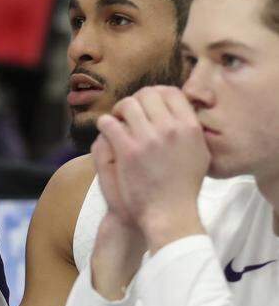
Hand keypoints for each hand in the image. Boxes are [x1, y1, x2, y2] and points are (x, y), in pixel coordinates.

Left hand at [96, 86, 208, 249]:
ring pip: (127, 105)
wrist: (168, 213)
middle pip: (147, 95)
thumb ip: (191, 129)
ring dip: (118, 110)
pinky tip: (107, 132)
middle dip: (135, 100)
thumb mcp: (200, 153)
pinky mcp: (128, 151)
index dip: (156, 94)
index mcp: (190, 127)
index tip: (148, 104)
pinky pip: (109, 123)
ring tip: (116, 121)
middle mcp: (171, 128)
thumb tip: (181, 109)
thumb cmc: (183, 187)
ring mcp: (148, 138)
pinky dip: (105, 124)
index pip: (172, 92)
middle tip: (128, 112)